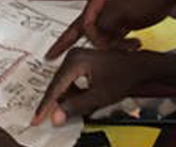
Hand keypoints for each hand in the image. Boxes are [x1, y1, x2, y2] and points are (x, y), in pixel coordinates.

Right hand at [32, 49, 155, 126]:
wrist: (138, 67)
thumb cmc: (123, 77)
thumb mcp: (98, 96)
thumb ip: (75, 107)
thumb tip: (56, 117)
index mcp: (75, 61)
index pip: (55, 88)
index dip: (45, 106)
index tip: (37, 119)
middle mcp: (73, 55)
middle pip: (57, 85)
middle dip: (54, 103)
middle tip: (46, 119)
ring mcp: (77, 57)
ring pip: (64, 83)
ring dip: (66, 98)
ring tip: (75, 107)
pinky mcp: (82, 61)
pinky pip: (71, 79)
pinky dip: (73, 92)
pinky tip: (81, 99)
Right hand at [46, 0, 175, 58]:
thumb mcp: (121, 11)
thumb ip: (104, 26)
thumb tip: (95, 39)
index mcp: (97, 0)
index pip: (83, 25)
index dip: (90, 40)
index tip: (100, 47)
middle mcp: (102, 6)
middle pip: (86, 30)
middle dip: (81, 44)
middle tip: (52, 54)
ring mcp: (113, 14)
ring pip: (103, 37)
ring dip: (114, 46)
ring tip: (132, 47)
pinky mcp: (124, 21)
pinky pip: (115, 37)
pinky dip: (121, 44)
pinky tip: (134, 46)